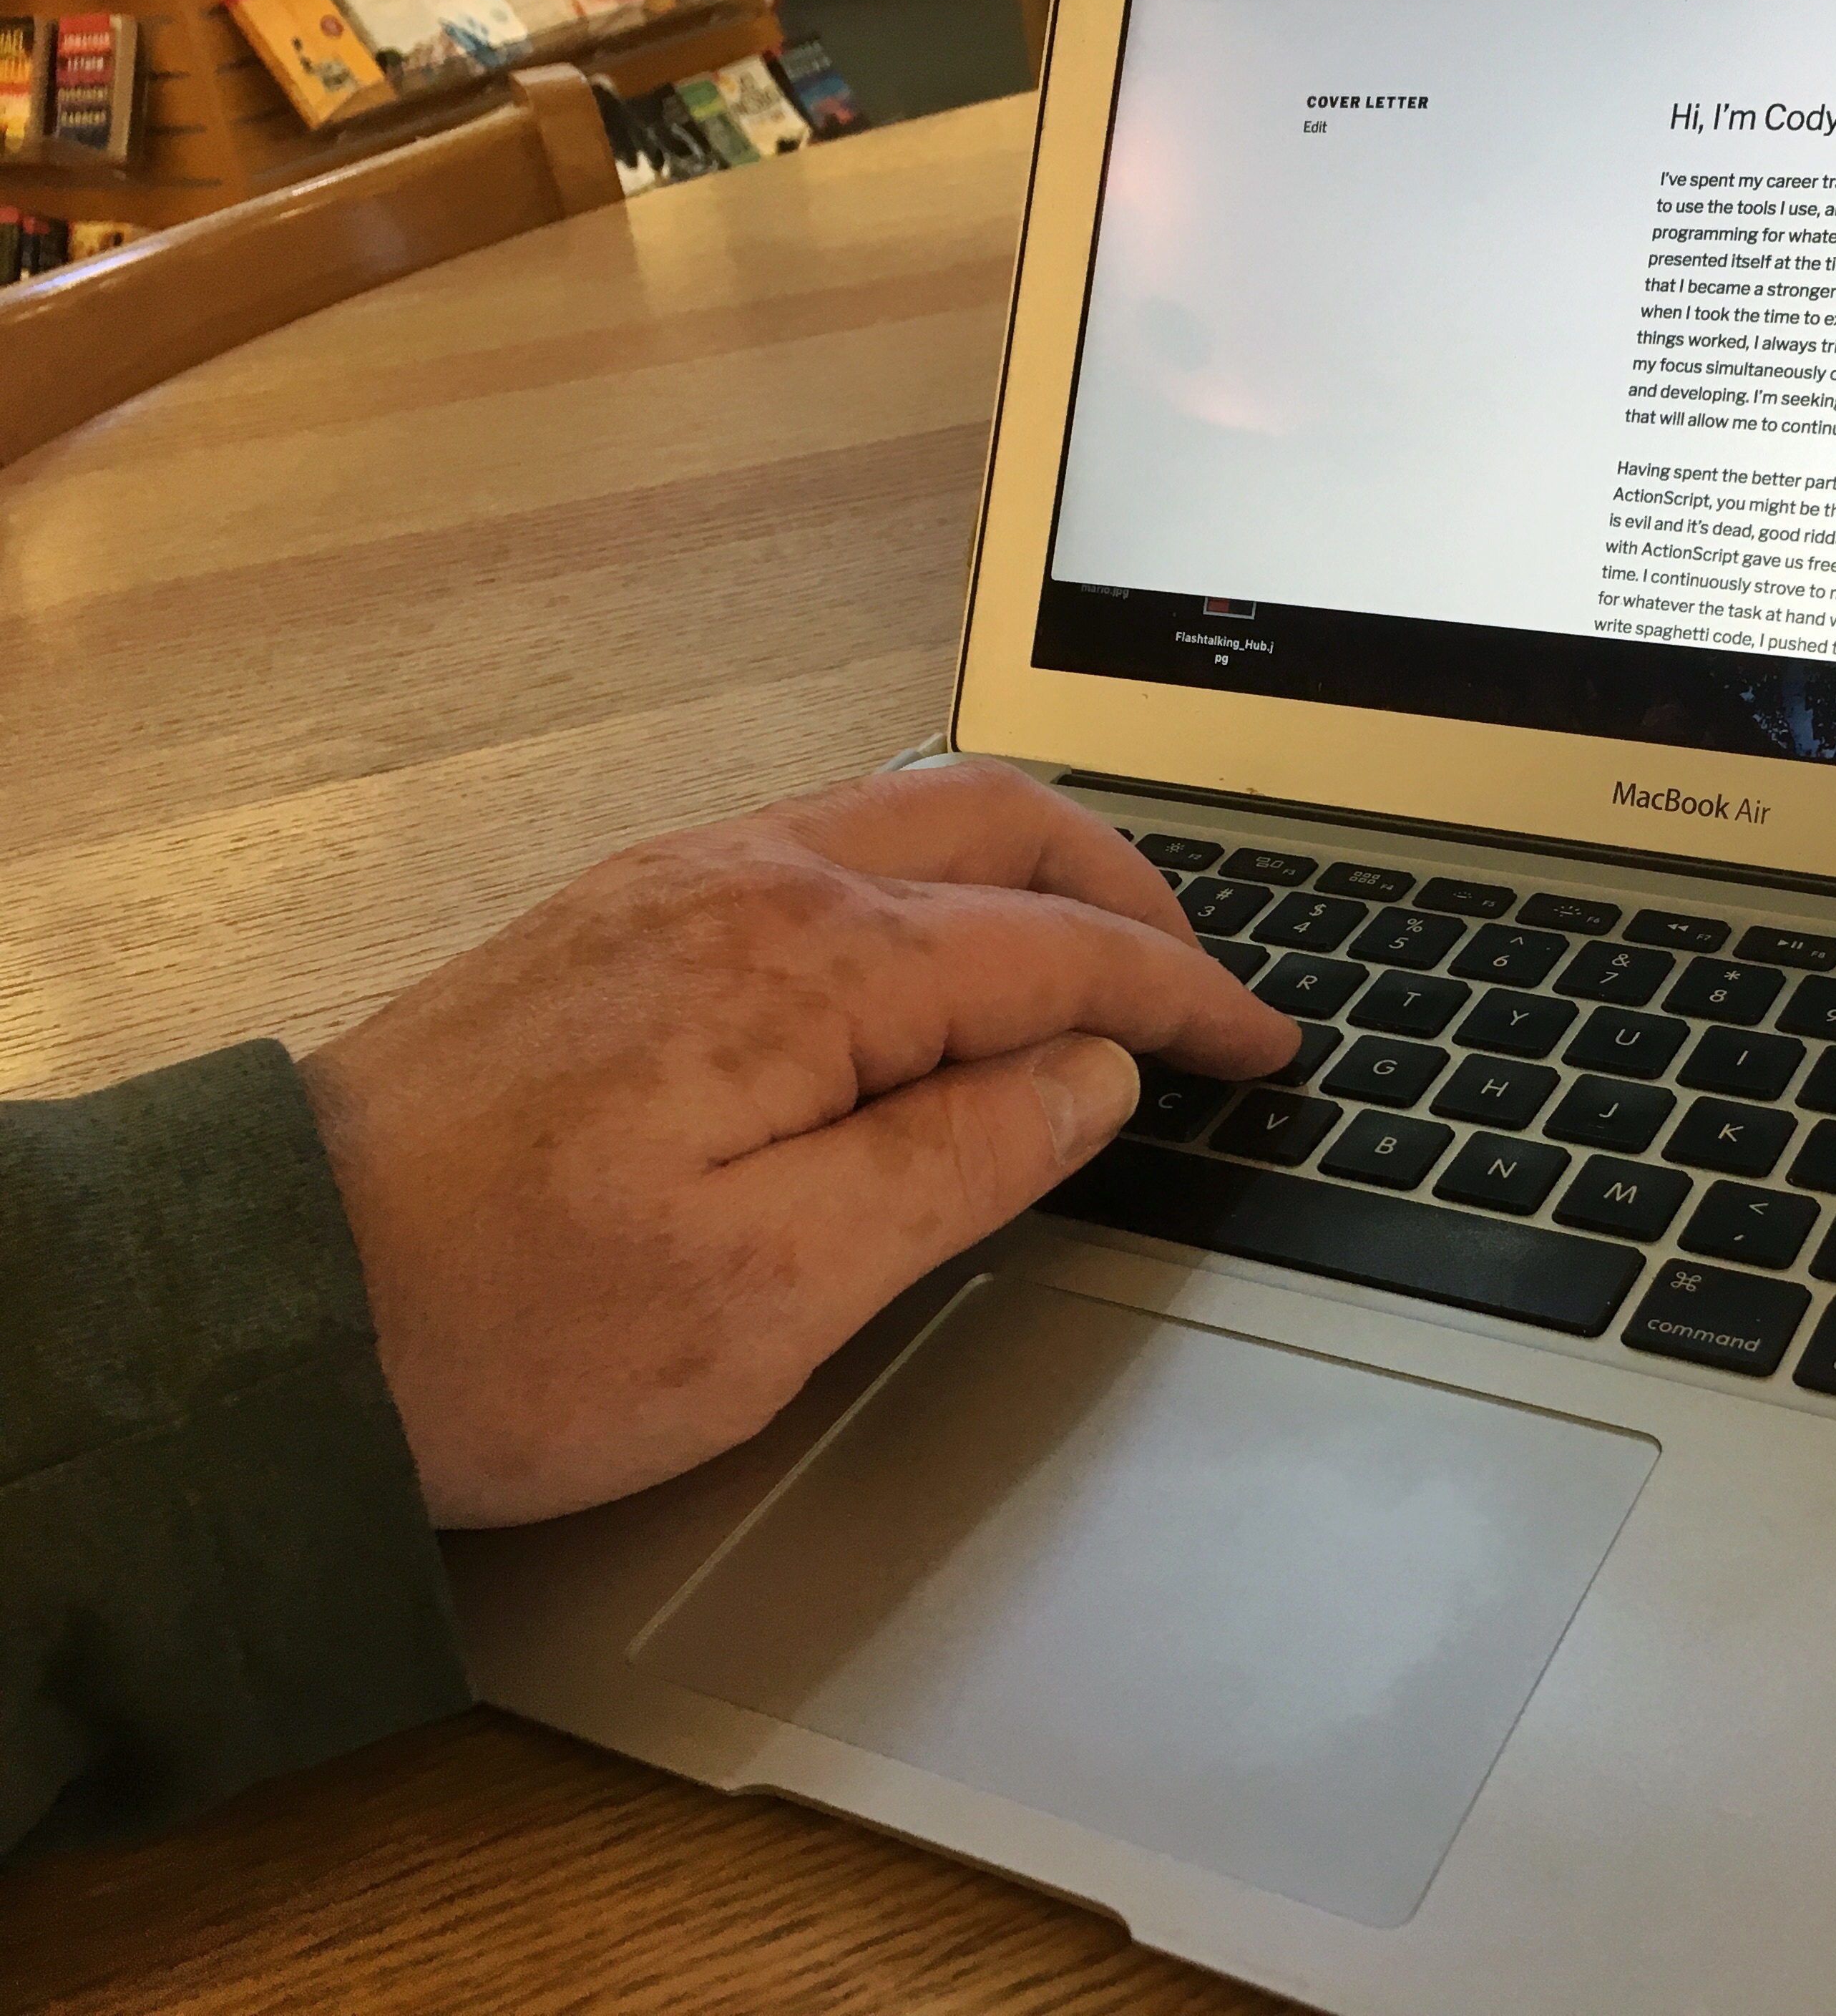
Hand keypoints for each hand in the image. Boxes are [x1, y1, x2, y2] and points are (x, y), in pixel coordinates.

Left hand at [296, 762, 1296, 1528]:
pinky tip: (938, 969)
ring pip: (904, 817)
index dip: (1184, 995)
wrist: (263, 1312)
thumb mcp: (778, 1291)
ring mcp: (667, 886)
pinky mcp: (616, 923)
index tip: (1264, 1045)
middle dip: (1127, 887)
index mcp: (803, 964)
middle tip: (1201, 985)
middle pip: (993, 821)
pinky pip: (822, 849)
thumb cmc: (508, 1327)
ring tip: (1094, 966)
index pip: (1057, 947)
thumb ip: (960, 1161)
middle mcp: (741, 881)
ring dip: (1028, 872)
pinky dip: (930, 887)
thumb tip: (1091, 1076)